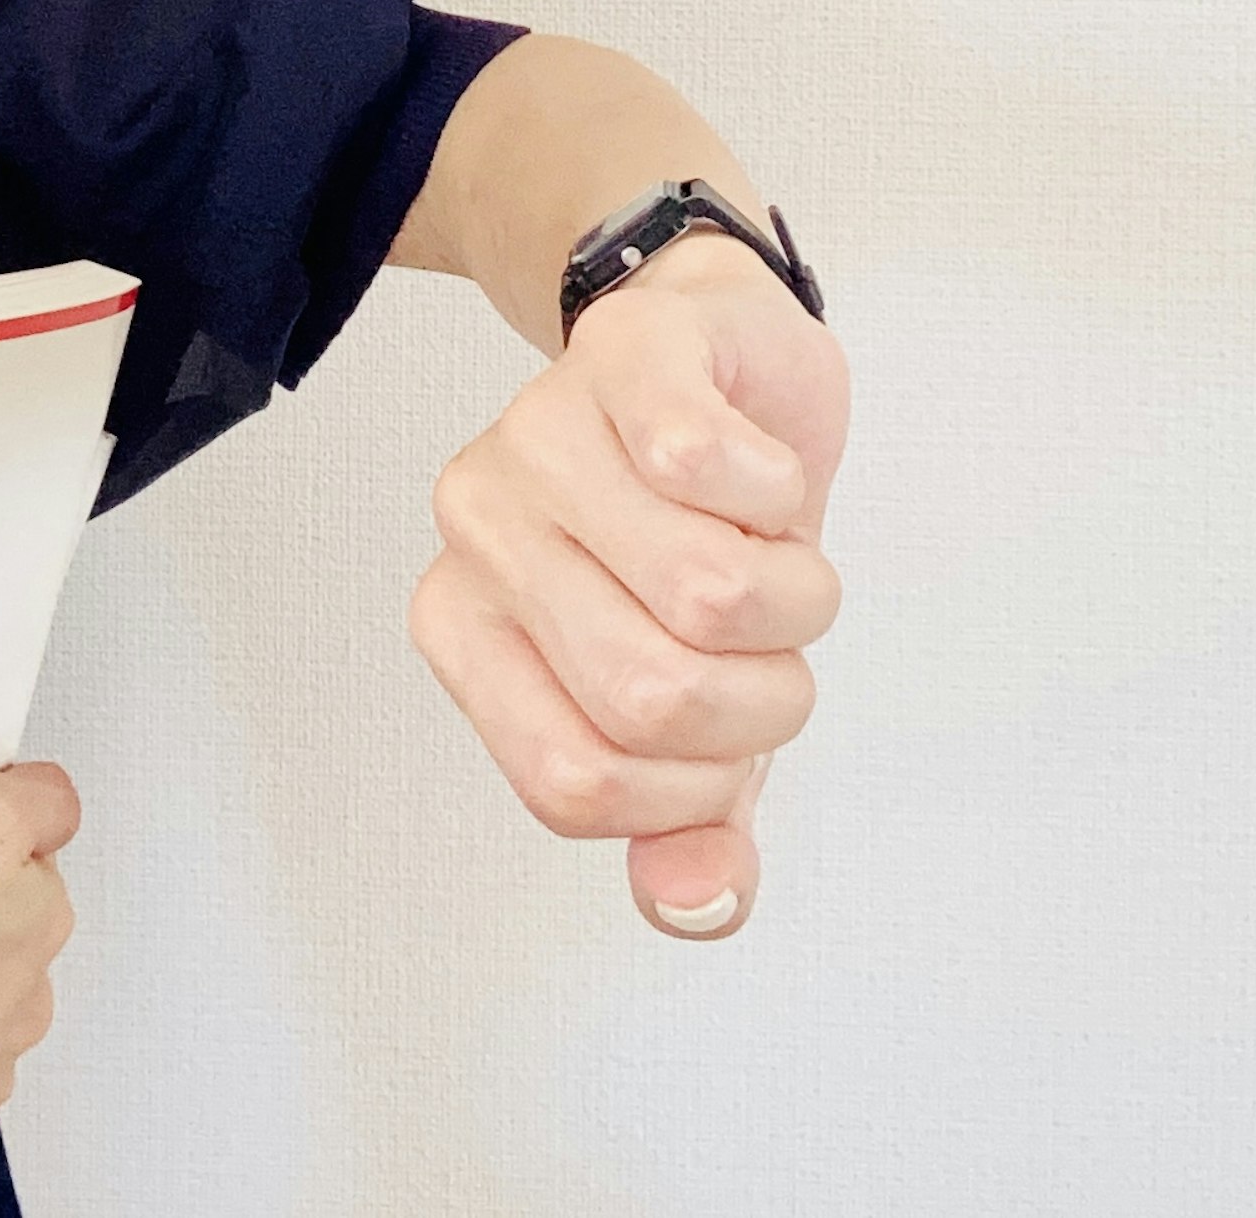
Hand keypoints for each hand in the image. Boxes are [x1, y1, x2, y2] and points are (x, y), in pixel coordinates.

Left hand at [409, 232, 847, 937]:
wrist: (719, 356)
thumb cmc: (697, 532)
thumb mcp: (694, 696)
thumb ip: (691, 818)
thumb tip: (700, 903)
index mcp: (463, 627)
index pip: (575, 784)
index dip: (690, 792)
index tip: (727, 745)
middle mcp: (476, 527)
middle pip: (649, 695)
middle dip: (763, 698)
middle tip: (771, 648)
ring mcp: (537, 432)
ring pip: (703, 590)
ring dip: (792, 598)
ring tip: (776, 560)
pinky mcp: (625, 353)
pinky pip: (707, 465)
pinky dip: (781, 496)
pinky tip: (765, 480)